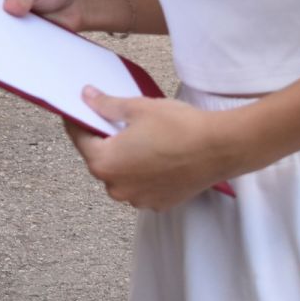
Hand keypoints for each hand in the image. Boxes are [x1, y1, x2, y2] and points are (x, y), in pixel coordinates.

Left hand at [65, 88, 237, 211]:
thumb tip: (87, 97)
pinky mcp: (159, 203)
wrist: (220, 147)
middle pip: (100, 160)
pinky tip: (155, 156)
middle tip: (113, 122)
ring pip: (121, 175)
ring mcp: (139, 199)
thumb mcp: (136, 108)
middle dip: (104, 141)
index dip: (79, 121)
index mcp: (105, 163)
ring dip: (124, 159)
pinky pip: (140, 186)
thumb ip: (106, 105)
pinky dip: (142, 173)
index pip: (80, 138)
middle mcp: (117, 187)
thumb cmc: (179, 127)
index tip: (79, 110)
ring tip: (138, 139)